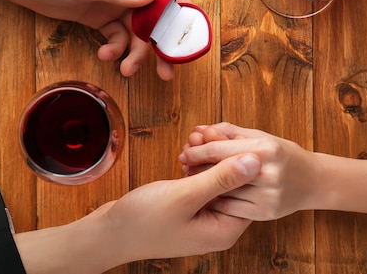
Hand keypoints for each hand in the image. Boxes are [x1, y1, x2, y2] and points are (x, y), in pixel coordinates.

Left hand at [0, 0, 190, 80]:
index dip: (183, 17)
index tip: (186, 44)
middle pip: (157, 18)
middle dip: (162, 45)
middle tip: (166, 73)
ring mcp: (113, 2)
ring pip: (137, 32)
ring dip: (136, 53)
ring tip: (126, 71)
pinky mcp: (99, 16)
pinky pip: (117, 37)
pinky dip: (115, 49)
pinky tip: (104, 56)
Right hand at [94, 153, 260, 263]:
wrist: (109, 233)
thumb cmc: (144, 220)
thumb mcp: (185, 195)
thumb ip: (221, 178)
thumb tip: (257, 162)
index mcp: (225, 230)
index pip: (248, 190)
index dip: (239, 160)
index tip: (226, 137)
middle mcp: (218, 226)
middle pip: (233, 184)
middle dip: (221, 155)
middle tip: (205, 132)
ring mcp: (203, 219)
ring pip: (216, 181)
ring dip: (207, 158)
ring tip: (194, 138)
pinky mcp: (190, 211)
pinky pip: (201, 184)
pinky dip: (196, 167)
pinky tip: (188, 150)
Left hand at [179, 122, 319, 220]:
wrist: (313, 181)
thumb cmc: (282, 154)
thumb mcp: (260, 136)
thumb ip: (229, 133)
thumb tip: (198, 130)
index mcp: (265, 149)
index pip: (219, 150)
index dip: (197, 151)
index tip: (184, 152)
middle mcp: (268, 172)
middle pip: (219, 172)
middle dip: (198, 169)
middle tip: (184, 168)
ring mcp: (268, 195)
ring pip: (224, 193)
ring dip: (205, 187)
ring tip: (193, 181)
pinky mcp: (266, 214)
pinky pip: (232, 209)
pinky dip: (217, 203)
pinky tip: (208, 197)